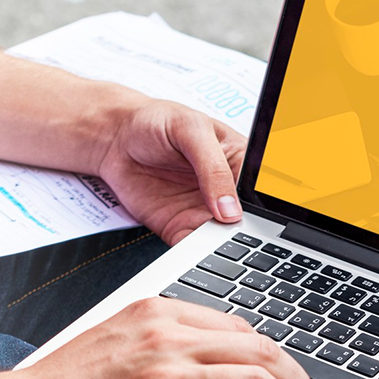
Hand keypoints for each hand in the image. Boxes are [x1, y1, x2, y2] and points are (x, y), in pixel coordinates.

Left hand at [95, 100, 247, 244]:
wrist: (113, 139)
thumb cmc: (156, 121)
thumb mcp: (190, 130)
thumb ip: (212, 167)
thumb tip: (230, 208)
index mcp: (239, 162)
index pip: (262, 189)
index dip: (264, 205)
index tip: (257, 216)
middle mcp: (225, 191)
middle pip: (247, 221)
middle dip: (245, 232)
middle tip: (237, 234)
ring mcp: (203, 212)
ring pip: (222, 240)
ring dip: (222, 247)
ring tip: (217, 245)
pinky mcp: (179, 227)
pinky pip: (193, 249)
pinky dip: (195, 256)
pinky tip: (195, 252)